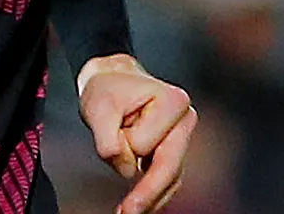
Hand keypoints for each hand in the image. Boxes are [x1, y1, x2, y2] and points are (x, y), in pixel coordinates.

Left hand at [77, 55, 196, 213]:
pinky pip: (167, 182)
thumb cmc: (107, 91)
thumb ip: (106, 136)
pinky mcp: (175, 152)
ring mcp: (183, 138)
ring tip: (125, 211)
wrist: (113, 82)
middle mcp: (186, 120)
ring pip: (169, 180)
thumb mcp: (97, 107)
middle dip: (147, 193)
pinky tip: (138, 207)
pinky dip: (152, 195)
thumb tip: (124, 165)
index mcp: (174, 101)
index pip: (145, 143)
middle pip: (169, 168)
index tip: (114, 125)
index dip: (123, 142)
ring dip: (144, 192)